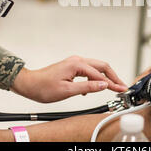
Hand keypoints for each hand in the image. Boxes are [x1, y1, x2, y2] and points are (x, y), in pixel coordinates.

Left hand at [11, 56, 127, 102]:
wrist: (29, 84)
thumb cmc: (44, 87)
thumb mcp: (67, 90)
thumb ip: (87, 88)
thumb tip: (103, 85)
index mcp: (77, 64)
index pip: (100, 74)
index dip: (112, 83)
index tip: (120, 89)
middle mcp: (77, 60)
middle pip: (101, 66)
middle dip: (112, 76)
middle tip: (121, 86)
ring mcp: (74, 62)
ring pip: (95, 68)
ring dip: (104, 77)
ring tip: (111, 87)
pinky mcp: (72, 67)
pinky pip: (88, 71)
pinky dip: (94, 78)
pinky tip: (93, 88)